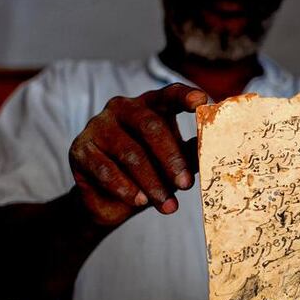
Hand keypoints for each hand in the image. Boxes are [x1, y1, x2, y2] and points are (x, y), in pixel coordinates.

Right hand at [69, 83, 206, 225]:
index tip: (202, 102)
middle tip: (186, 185)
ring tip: (167, 205)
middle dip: (171, 158)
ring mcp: (98, 125)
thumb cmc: (148, 175)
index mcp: (149, 105)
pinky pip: (106, 169)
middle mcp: (122, 108)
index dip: (185, 96)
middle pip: (150, 126)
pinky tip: (139, 202)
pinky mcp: (81, 149)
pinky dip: (125, 188)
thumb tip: (218, 148)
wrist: (109, 202)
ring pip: (130, 153)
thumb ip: (192, 154)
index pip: (168, 94)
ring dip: (152, 182)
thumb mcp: (174, 164)